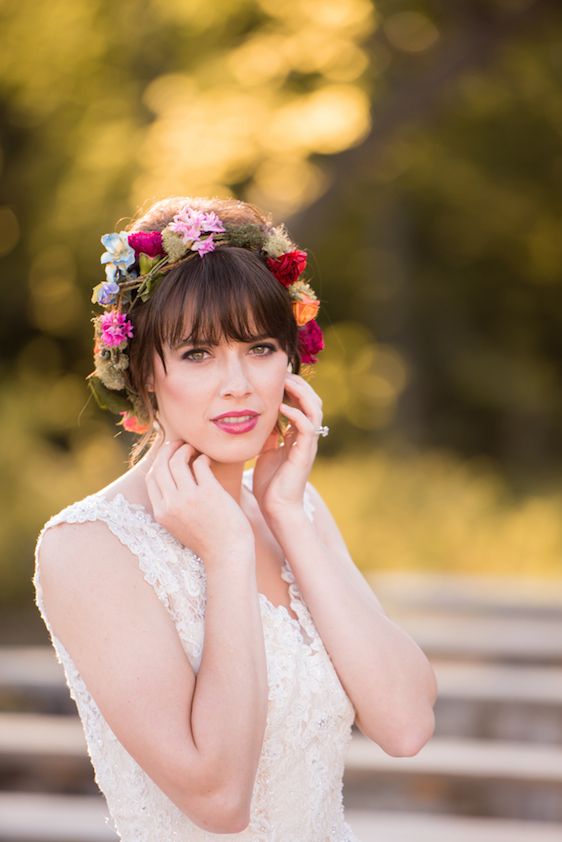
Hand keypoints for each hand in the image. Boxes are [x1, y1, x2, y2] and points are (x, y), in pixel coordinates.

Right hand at [145, 440, 253, 560]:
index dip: (158, 462)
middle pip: (161, 465)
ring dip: (186, 449)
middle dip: (169, 449)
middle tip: (181, 444)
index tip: (169, 454)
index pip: (151, 478)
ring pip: (177, 460)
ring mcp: (189, 498)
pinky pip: (200, 464)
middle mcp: (171, 504)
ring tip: (195, 449)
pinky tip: (208, 460)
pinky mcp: (209, 492)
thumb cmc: (207, 540)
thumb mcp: (179, 526)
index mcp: (161, 513)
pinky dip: (203, 457)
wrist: (227, 555)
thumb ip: (171, 506)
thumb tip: (171, 480)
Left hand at [252, 373, 322, 517]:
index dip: (294, 388)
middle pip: (313, 401)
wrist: (276, 508)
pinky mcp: (304, 453)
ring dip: (302, 393)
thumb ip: (268, 436)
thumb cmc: (270, 484)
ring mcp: (308, 444)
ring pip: (315, 409)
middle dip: (300, 384)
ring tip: (286, 382)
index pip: (303, 403)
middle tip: (284, 373)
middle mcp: (307, 437)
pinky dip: (296, 414)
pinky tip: (282, 407)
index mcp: (298, 436)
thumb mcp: (265, 452)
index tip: (278, 376)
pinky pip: (307, 427)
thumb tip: (259, 419)